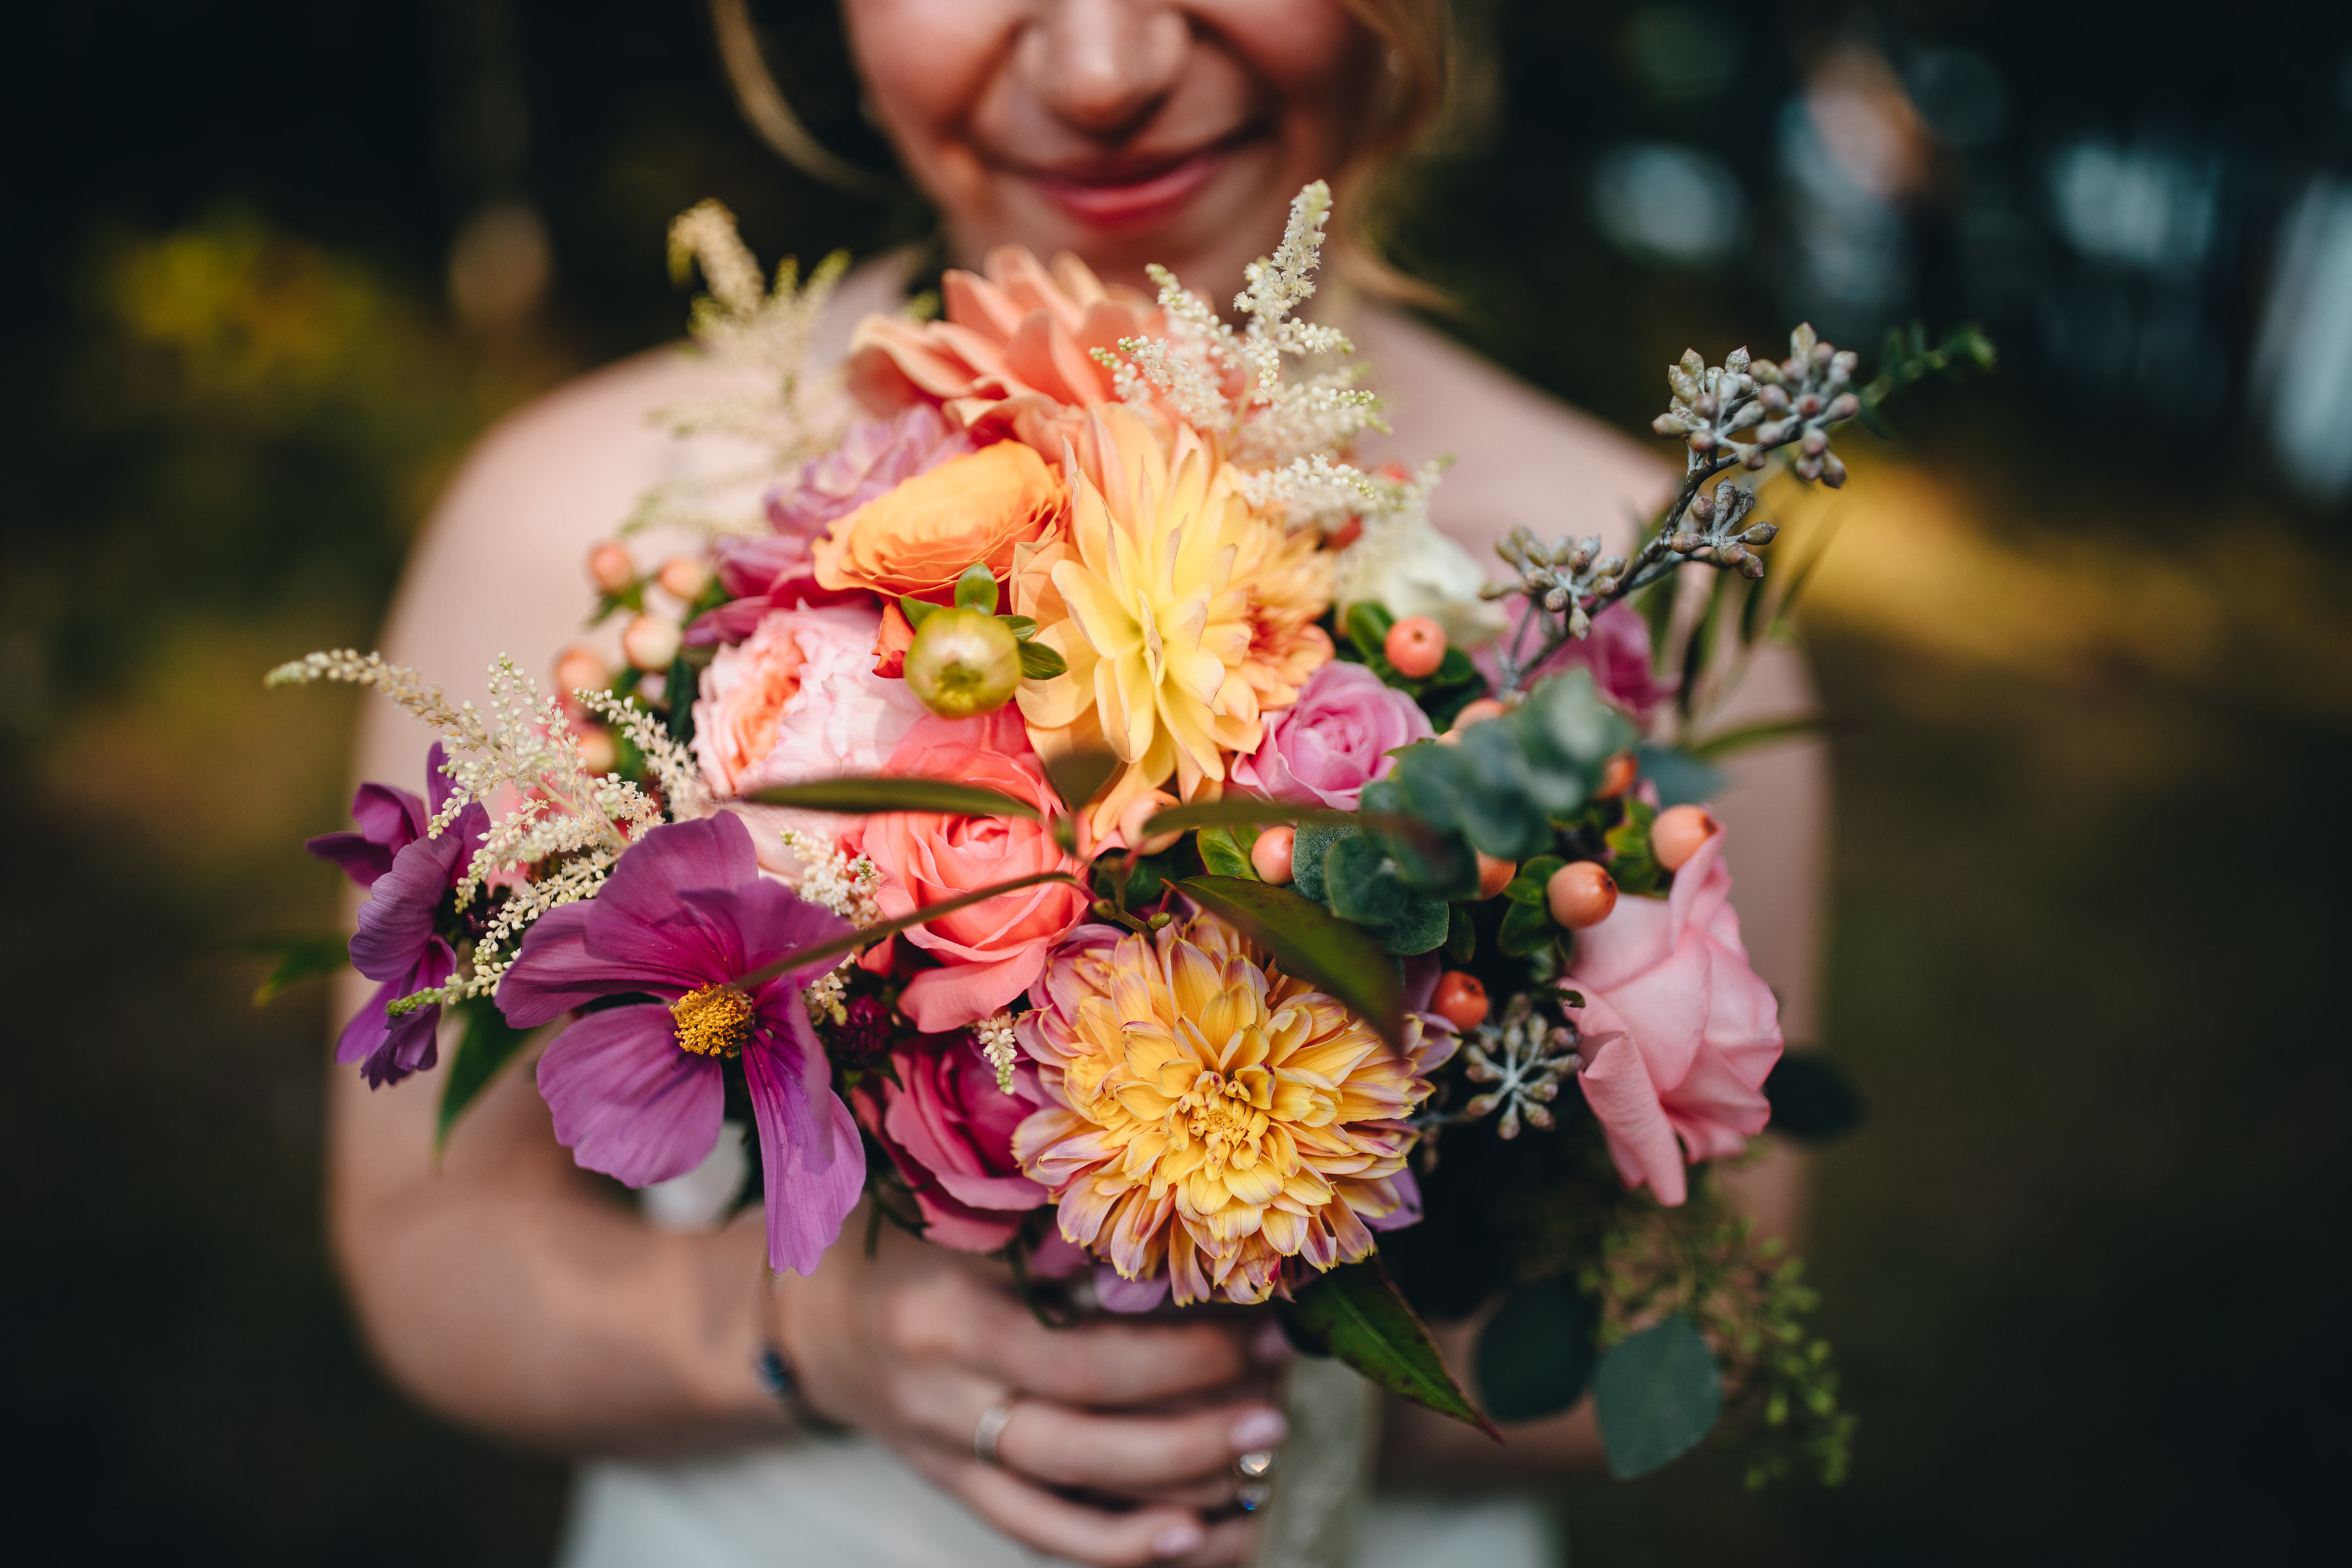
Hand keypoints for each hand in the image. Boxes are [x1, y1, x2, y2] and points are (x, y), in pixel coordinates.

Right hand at [772, 1209, 1283, 1565]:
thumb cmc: (903, 1238)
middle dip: (1189, 1431)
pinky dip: (1118, 1547)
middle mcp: (942, 1396)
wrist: (809, 1314)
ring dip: (1169, 1499)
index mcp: (947, 1313)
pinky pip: (1040, 1536)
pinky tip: (1197, 1541)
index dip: (1177, 1353)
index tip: (1260, 1326)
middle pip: (1078, 1437)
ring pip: (1064, 1504)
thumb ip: (1056, 1223)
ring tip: (1257, 1479)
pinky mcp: (956, 1489)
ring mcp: (946, 1455)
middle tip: (1275, 1408)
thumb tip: (1184, 1234)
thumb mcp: (963, 1207)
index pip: (1076, 1354)